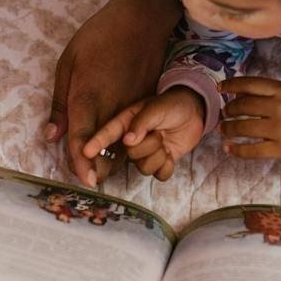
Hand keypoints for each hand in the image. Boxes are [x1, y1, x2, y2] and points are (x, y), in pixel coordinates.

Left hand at [47, 0, 181, 185]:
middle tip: (86, 180)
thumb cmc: (99, 36)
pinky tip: (119, 147)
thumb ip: (60, 103)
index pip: (80, 140)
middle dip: (96, 169)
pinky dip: (128, 143)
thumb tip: (51, 135)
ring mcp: (133, 107)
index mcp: (87, 97)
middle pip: (105, 151)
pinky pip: (137, 131)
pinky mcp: (147, 102)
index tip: (80, 181)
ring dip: (113, 160)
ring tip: (100, 171)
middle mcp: (112, 108)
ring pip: (124, 146)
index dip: (78, 163)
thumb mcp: (67, 62)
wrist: (141, 19)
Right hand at [84, 87, 205, 180]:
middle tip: (159, 133)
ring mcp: (145, 153)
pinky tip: (171, 154)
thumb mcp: (157, 107)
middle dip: (149, 146)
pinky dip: (167, 167)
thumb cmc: (173, 105)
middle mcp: (133, 140)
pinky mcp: (158, 162)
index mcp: (127, 122)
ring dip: (159, 155)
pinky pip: (159, 175)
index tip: (85, 152)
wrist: (194, 112)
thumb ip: (142, 122)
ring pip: (144, 167)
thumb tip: (127, 140)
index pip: (109, 134)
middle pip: (132, 155)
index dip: (96, 143)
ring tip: (166, 140)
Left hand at [220, 77, 280, 160]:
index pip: (249, 84)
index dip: (231, 85)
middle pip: (243, 106)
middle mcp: (279, 107)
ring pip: (244, 128)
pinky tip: (228, 148)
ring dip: (228, 128)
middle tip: (224, 113)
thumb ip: (266, 91)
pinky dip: (237, 150)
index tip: (220, 89)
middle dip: (228, 110)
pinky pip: (253, 150)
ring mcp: (279, 129)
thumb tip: (236, 93)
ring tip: (223, 129)